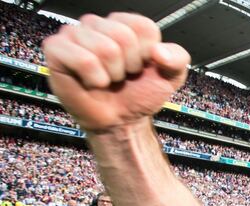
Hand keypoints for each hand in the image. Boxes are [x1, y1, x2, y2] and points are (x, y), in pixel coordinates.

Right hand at [42, 13, 189, 131]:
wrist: (121, 120)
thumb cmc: (139, 95)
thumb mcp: (171, 77)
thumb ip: (177, 59)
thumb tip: (159, 52)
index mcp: (125, 25)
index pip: (143, 27)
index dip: (146, 54)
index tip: (141, 67)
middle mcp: (99, 25)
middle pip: (123, 36)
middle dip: (128, 65)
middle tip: (122, 75)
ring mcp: (75, 34)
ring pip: (104, 48)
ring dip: (111, 74)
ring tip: (107, 78)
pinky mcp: (56, 49)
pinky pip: (82, 58)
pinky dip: (93, 77)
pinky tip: (92, 81)